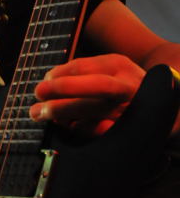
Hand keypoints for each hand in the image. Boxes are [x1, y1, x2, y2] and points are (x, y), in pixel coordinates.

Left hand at [30, 53, 144, 135]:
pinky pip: (100, 131)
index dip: (59, 75)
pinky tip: (67, 126)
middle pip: (97, 86)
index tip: (44, 83)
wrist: (158, 110)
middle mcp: (126, 87)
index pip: (85, 66)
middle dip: (64, 90)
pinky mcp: (127, 131)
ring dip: (63, 113)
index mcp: (118, 66)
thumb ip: (80, 72)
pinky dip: (80, 129)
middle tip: (38, 95)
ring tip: (41, 114)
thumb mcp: (106, 69)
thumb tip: (48, 82)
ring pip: (96, 110)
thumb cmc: (120, 87)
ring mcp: (129, 110)